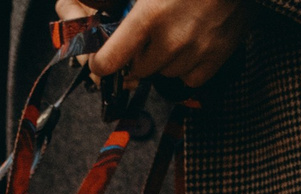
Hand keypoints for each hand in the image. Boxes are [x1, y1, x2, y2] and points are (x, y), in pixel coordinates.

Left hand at [55, 0, 247, 88]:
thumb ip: (124, 2)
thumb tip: (82, 2)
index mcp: (148, 16)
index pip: (110, 60)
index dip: (102, 63)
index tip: (102, 61)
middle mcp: (171, 39)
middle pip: (139, 69)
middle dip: (138, 57)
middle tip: (146, 39)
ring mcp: (196, 51)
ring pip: (165, 73)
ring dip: (163, 61)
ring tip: (174, 36)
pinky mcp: (217, 57)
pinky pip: (190, 79)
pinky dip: (187, 68)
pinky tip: (192, 47)